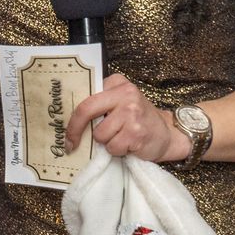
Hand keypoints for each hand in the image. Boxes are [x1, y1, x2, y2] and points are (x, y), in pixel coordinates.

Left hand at [65, 74, 191, 164]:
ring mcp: (132, 112)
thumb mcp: (121, 103)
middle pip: (86, 110)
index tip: (67, 132)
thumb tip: (70, 122)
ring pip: (100, 135)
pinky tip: (129, 145)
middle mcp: (125, 93)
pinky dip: (118, 151)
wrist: (168, 134)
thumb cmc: (138, 121)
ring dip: (107, 143)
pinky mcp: (136, 132)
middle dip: (75, 131)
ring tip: (121, 139)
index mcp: (117, 83)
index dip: (72, 118)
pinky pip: (113, 147)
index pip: (85, 97)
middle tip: (71, 144)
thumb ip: (101, 105)